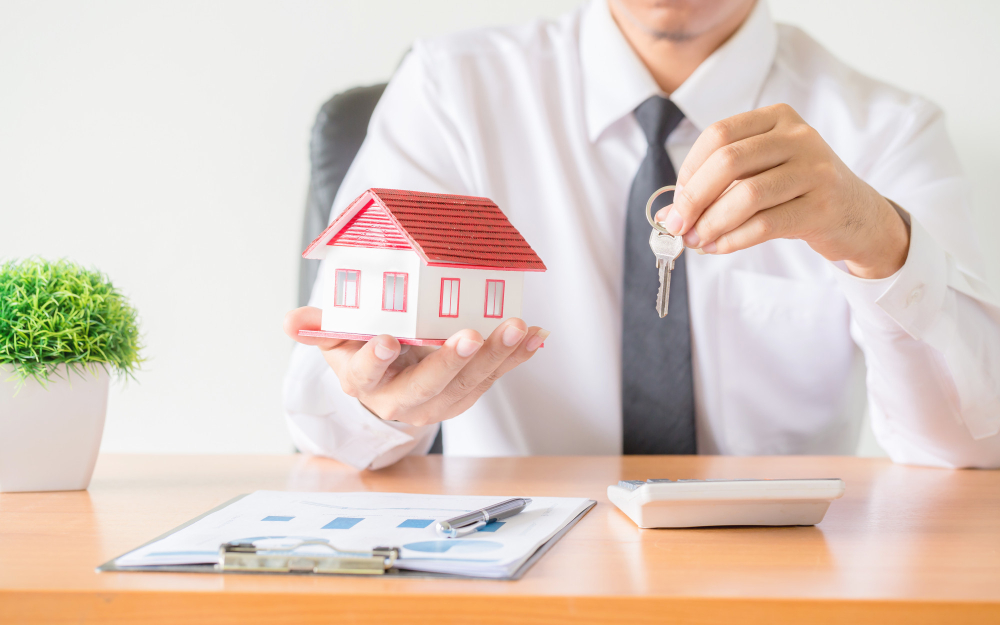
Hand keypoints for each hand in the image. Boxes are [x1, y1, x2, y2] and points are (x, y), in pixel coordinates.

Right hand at [284, 307, 547, 426]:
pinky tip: (535, 337)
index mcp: (365, 383)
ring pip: (467, 385)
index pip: (367, 374)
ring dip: (495, 357)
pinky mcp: (467, 393)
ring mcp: (438, 401)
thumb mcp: (336, 339)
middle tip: (470, 335)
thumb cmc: (360, 349)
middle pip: (427, 386)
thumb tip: (289, 322)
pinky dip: (515, 358)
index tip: (387, 339)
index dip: (376, 358)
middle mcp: (402, 401)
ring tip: (515, 328)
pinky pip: (493, 378)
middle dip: (450, 362)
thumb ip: (320, 328)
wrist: (388, 381)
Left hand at [655, 103, 909, 278]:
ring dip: (711, 224)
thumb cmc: (797, 192)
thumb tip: (667, 214)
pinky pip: (765, 225)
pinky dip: (733, 239)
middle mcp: (798, 137)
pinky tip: (718, 248)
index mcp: (777, 119)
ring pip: (746, 196)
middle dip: (693, 198)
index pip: (718, 135)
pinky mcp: (822, 206)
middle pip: (728, 161)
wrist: (857, 215)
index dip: (689, 170)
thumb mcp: (760, 177)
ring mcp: (815, 169)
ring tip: (696, 241)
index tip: (677, 200)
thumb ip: (716, 187)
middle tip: (676, 225)